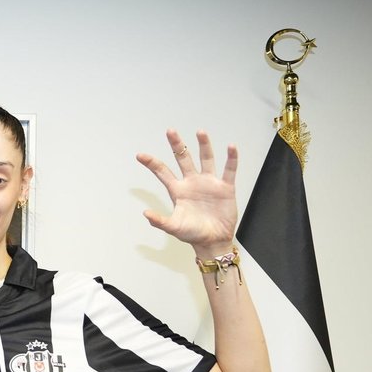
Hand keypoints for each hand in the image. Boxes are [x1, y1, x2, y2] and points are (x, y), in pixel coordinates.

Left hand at [137, 129, 237, 251]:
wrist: (213, 241)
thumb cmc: (192, 234)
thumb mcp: (174, 227)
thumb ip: (160, 221)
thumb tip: (145, 214)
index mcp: (177, 190)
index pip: (162, 172)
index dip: (152, 163)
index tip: (140, 155)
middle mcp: (192, 182)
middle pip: (183, 158)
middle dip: (177, 145)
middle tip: (170, 131)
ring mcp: (209, 183)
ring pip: (206, 159)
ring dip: (204, 145)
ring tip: (200, 132)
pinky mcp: (225, 187)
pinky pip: (229, 170)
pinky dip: (231, 159)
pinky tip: (231, 147)